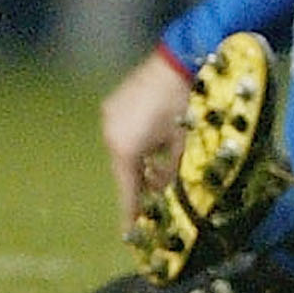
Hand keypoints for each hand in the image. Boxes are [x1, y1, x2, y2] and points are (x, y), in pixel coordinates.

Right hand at [99, 49, 193, 232]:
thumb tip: (163, 193)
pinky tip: (154, 136)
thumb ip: (170, 173)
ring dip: (139, 159)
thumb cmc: (185, 102)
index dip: (129, 213)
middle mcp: (110, 134)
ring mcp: (109, 116)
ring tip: (160, 159)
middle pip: (124, 170)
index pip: (127, 191)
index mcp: (125, 149)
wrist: (180, 59)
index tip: (129, 233)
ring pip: (123, 150)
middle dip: (140, 182)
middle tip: (154, 194)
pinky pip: (122, 131)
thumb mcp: (182, 143)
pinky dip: (136, 140)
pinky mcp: (114, 102)